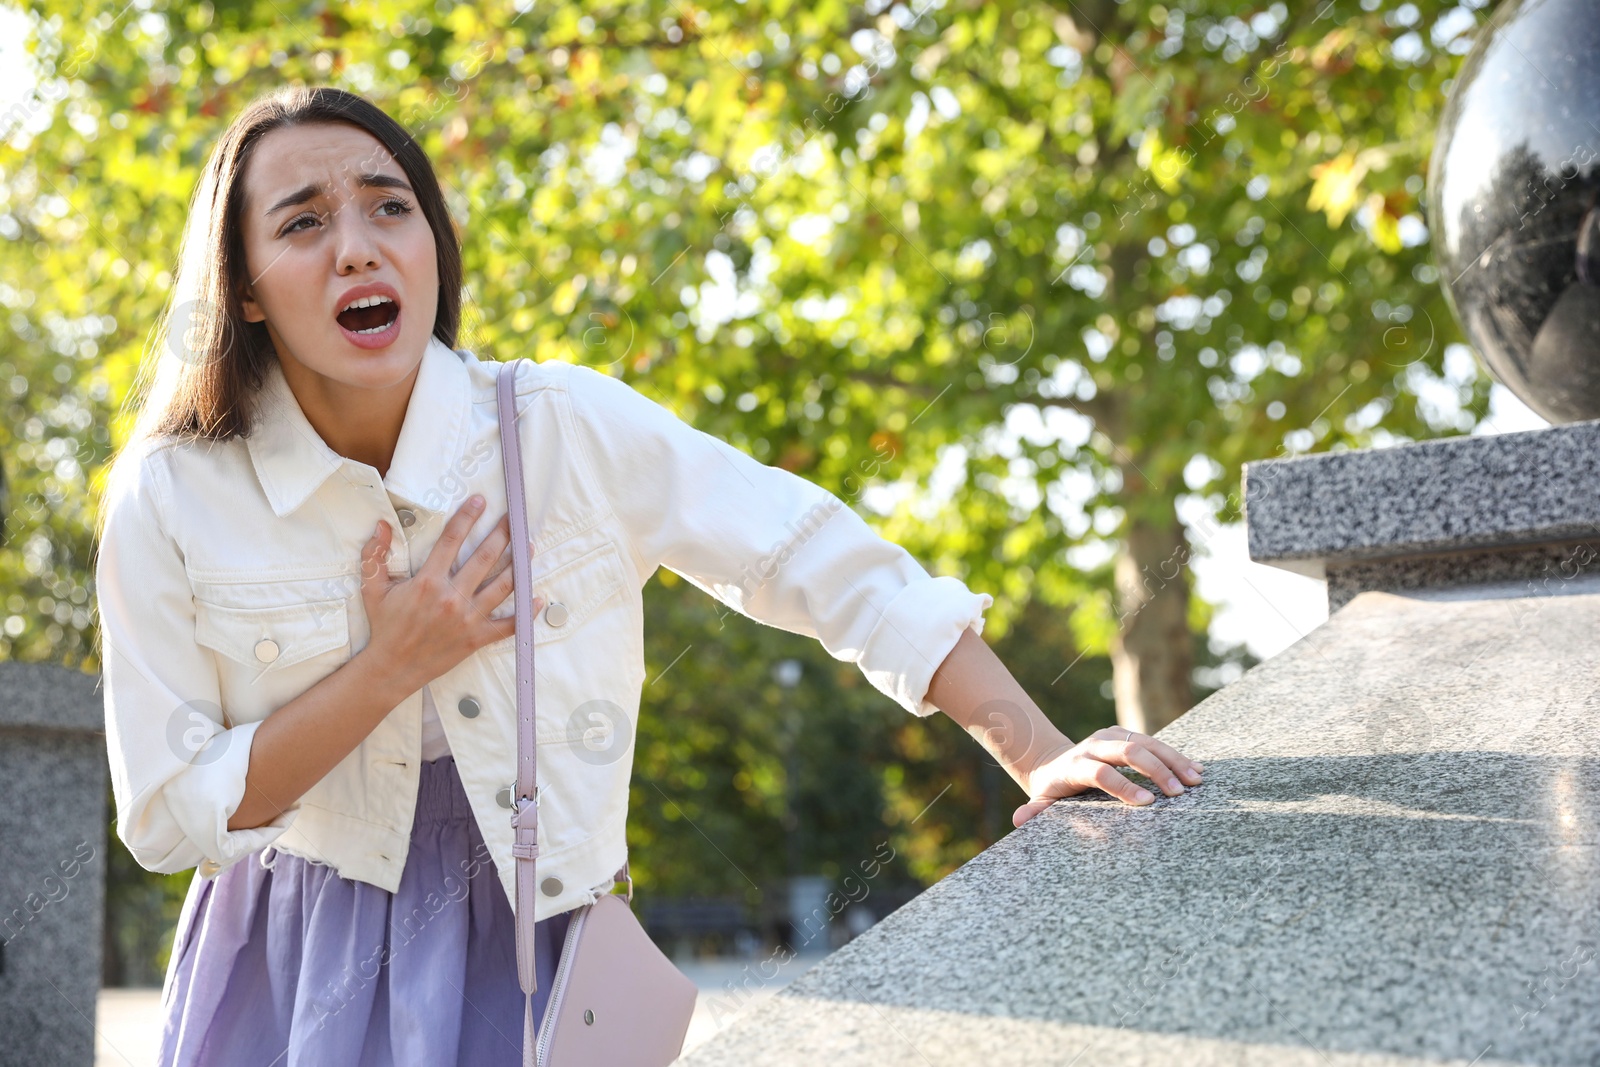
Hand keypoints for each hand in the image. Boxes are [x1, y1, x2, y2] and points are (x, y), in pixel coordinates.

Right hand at [357, 495, 541, 693]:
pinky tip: (538, 597)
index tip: (480, 501)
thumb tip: (382, 525)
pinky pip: (508, 625)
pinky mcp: (477, 638)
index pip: (452, 540)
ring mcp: (467, 619)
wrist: (392, 668)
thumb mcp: (372, 588)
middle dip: (502, 534)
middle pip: (485, 558)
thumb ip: (374, 555)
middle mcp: (452, 597)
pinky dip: (526, 612)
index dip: (467, 517)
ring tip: (529, 546)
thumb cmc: (385, 626)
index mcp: (428, 582)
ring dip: (519, 564)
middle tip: (514, 519)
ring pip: (502, 586)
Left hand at [1012, 726, 1204, 825]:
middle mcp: (1095, 745)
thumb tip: (1018, 820)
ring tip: (1195, 780)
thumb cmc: (1053, 788)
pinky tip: (1194, 769)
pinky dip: (1175, 755)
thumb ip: (1034, 811)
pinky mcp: (1126, 733)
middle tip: (1178, 793)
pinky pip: (1154, 742)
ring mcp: (1111, 735)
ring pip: (1146, 742)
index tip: (1148, 803)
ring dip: (1172, 761)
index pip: (1102, 773)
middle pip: (1129, 751)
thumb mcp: (1041, 800)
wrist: (1054, 760)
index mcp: (1076, 763)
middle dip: (1156, 771)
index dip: (1124, 787)